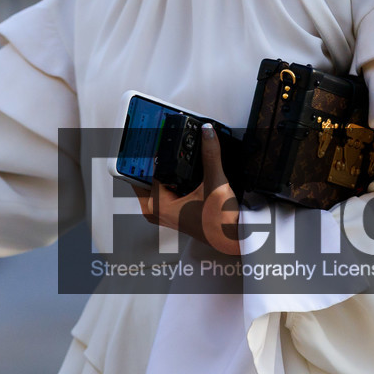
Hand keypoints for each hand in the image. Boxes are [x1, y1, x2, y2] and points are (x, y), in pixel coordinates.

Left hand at [131, 125, 239, 255]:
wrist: (232, 239)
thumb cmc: (220, 224)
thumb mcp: (215, 184)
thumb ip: (210, 155)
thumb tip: (207, 134)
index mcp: (158, 206)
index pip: (144, 172)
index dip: (150, 153)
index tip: (152, 136)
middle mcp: (156, 211)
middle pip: (141, 178)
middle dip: (149, 160)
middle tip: (157, 140)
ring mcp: (162, 213)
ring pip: (150, 185)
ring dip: (157, 170)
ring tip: (168, 152)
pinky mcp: (171, 212)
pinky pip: (161, 191)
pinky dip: (167, 179)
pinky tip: (177, 170)